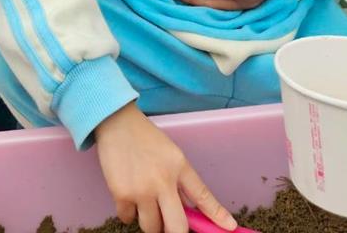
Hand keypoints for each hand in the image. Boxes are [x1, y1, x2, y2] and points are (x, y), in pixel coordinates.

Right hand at [95, 103, 234, 232]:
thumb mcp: (171, 155)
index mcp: (179, 167)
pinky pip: (128, 219)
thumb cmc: (146, 138)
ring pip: (151, 227)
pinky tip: (128, 194)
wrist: (117, 123)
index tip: (229, 227)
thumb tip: (186, 211)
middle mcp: (163, 181)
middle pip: (177, 227)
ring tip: (145, 202)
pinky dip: (129, 213)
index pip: (202, 196)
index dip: (217, 215)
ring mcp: (142, 190)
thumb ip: (179, 182)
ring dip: (150, 221)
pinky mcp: (122, 194)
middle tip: (170, 229)